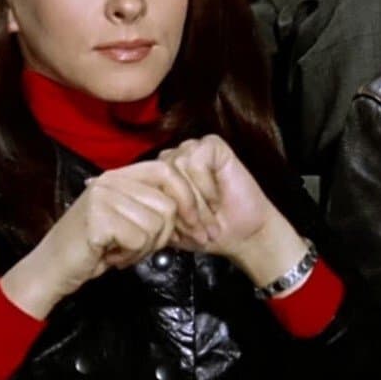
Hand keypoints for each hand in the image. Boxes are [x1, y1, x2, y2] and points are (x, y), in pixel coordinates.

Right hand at [0, 161, 200, 318]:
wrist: (51, 270)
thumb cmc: (94, 249)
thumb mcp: (128, 221)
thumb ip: (154, 207)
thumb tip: (195, 209)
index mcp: (120, 176)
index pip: (169, 172)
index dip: (189, 200)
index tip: (199, 227)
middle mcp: (111, 180)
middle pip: (168, 204)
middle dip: (166, 235)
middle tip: (144, 250)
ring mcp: (103, 196)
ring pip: (156, 224)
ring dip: (144, 248)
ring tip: (121, 252)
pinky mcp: (98, 217)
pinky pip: (139, 238)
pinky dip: (131, 256)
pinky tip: (111, 256)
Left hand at [159, 136, 308, 286]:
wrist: (244, 234)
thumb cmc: (209, 232)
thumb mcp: (171, 228)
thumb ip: (153, 213)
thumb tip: (136, 210)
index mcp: (158, 177)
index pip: (145, 185)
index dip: (163, 212)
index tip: (179, 235)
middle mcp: (172, 160)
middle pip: (161, 177)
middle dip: (180, 209)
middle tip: (198, 229)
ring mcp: (191, 150)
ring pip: (178, 168)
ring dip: (196, 200)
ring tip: (209, 217)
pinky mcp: (211, 145)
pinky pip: (197, 160)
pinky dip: (206, 184)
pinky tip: (216, 198)